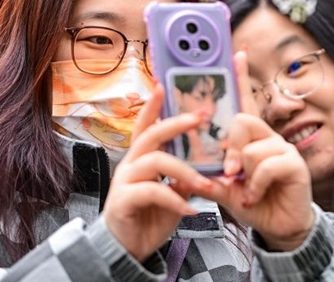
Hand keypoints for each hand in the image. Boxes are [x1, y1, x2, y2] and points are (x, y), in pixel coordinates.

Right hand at [103, 84, 212, 260]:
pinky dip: (175, 199)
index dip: (152, 106)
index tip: (162, 85)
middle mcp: (130, 164)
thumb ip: (186, 175)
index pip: (146, 126)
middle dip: (175, 124)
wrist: (128, 248)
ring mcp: (125, 181)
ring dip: (185, 171)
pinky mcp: (123, 201)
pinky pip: (152, 191)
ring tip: (207, 185)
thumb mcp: (174, 191)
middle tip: (199, 118)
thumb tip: (211, 163)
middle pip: (151, 135)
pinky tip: (189, 210)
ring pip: (155, 161)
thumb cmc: (150, 215)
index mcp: (142, 158)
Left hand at [193, 51, 314, 251]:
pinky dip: (255, 185)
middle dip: (230, 150)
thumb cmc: (254, 203)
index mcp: (252, 138)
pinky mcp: (295, 164)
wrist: (280, 228)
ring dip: (243, 172)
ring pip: (251, 147)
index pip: (245, 102)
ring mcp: (283, 149)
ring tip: (247, 190)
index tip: (236, 53)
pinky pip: (266, 165)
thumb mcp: (224, 188)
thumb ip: (208, 175)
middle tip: (229, 173)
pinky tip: (257, 196)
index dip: (241, 78)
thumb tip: (182, 168)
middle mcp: (269, 137)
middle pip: (242, 122)